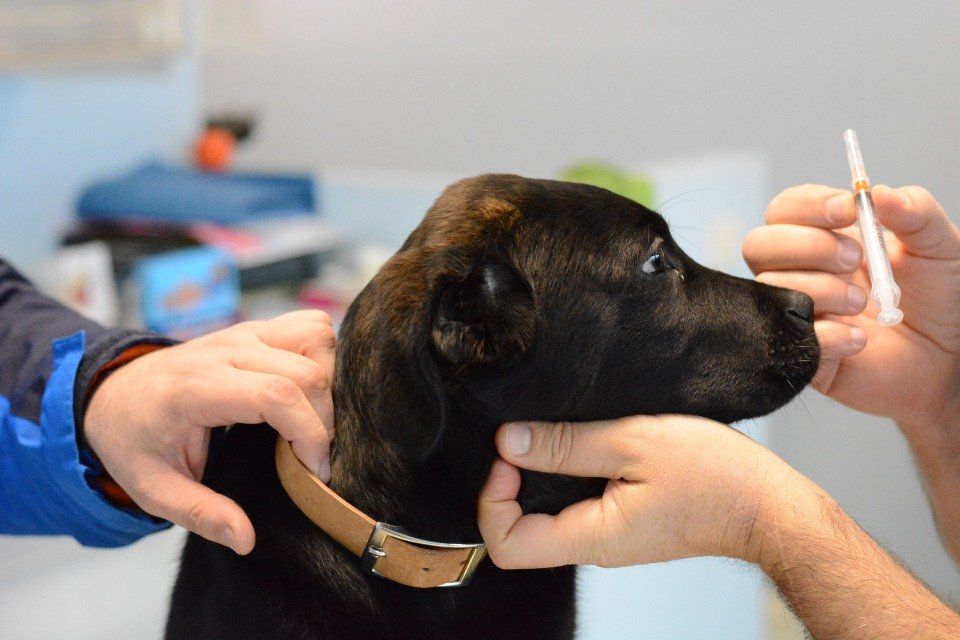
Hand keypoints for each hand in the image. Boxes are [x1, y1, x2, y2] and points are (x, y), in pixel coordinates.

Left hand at [84, 310, 335, 554]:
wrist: (114, 393)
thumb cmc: (135, 441)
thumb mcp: (154, 490)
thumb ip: (200, 513)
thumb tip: (246, 539)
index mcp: (196, 388)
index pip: (276, 395)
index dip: (310, 433)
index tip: (314, 472)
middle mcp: (224, 351)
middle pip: (307, 371)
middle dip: (326, 420)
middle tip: (314, 458)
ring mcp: (243, 332)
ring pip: (317, 338)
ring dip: (331, 382)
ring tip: (313, 421)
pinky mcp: (257, 328)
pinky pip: (311, 326)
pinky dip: (324, 356)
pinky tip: (310, 392)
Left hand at [478, 416, 823, 569]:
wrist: (768, 504)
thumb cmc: (715, 475)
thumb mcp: (634, 442)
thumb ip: (566, 445)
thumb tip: (509, 441)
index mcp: (592, 536)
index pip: (507, 545)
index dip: (493, 499)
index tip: (510, 456)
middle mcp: (595, 546)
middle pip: (519, 531)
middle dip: (509, 483)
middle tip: (526, 438)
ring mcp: (610, 536)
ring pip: (546, 516)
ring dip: (537, 477)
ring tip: (553, 435)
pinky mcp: (624, 521)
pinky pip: (575, 505)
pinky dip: (564, 476)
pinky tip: (582, 443)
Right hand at [742, 184, 959, 429]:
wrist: (949, 359)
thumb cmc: (939, 299)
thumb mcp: (939, 245)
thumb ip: (915, 212)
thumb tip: (879, 193)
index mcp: (824, 236)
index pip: (786, 209)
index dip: (807, 205)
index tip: (846, 209)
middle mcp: (800, 271)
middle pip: (759, 244)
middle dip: (805, 245)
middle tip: (854, 258)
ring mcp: (795, 312)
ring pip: (771, 288)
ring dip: (821, 290)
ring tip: (864, 304)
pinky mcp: (799, 352)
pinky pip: (790, 336)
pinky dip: (828, 335)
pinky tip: (859, 339)